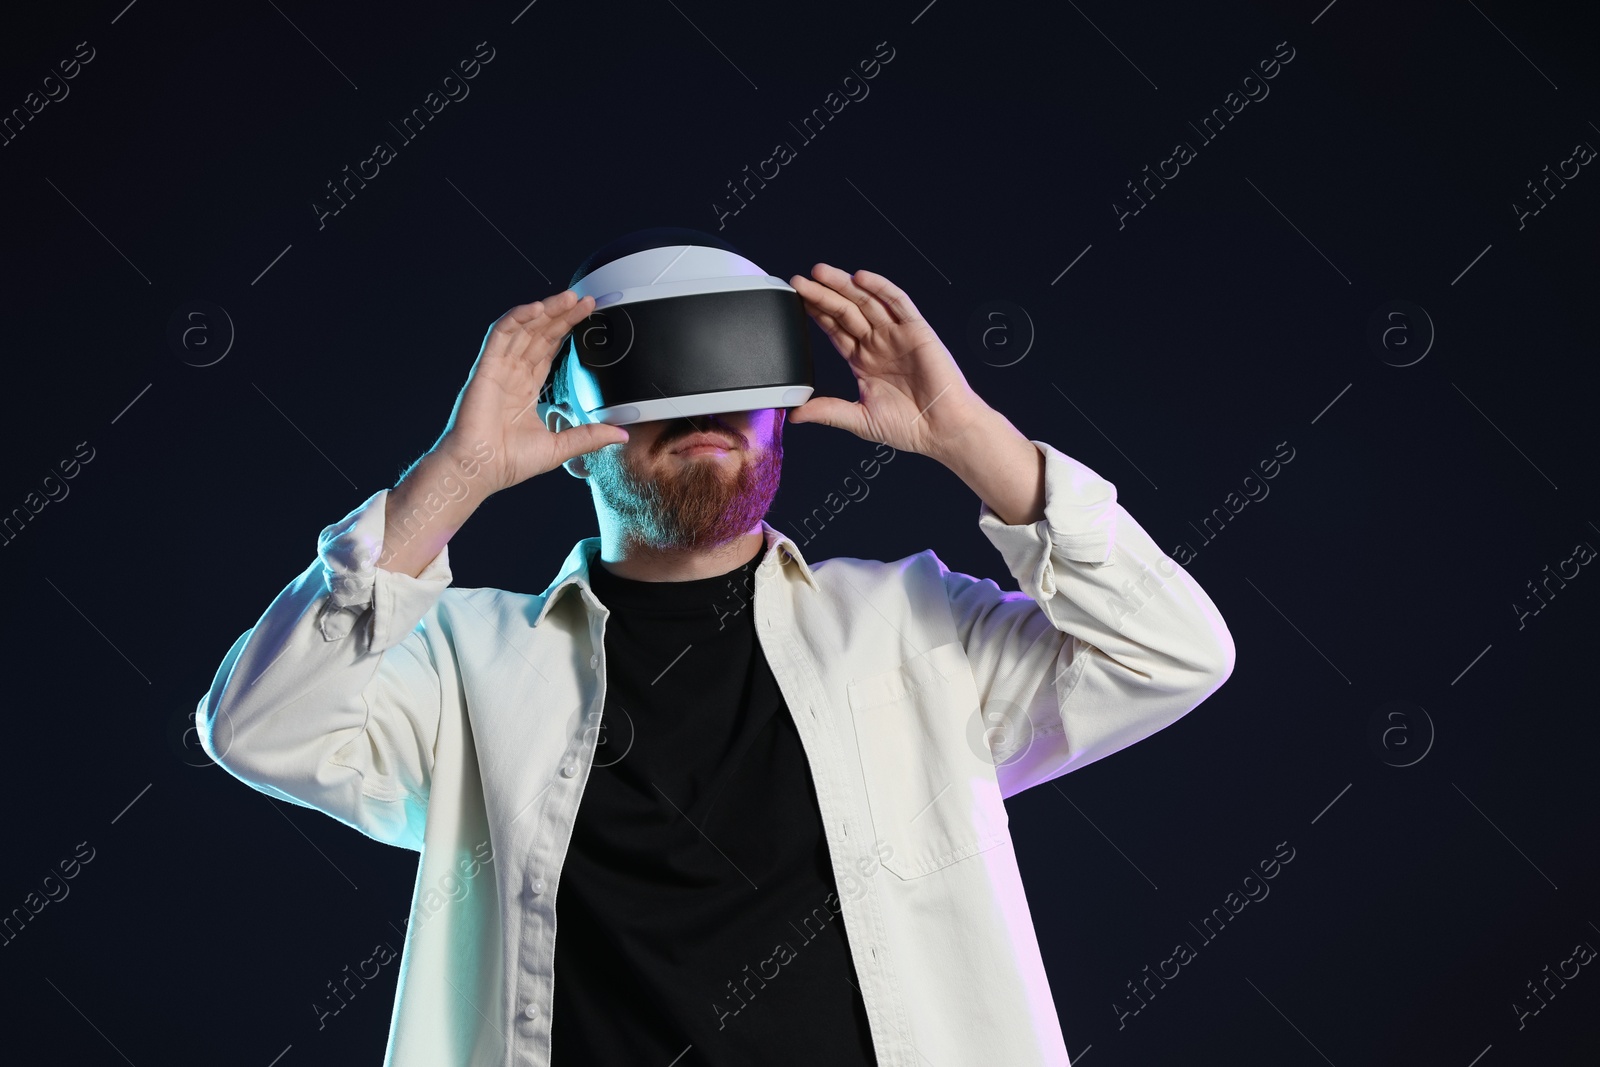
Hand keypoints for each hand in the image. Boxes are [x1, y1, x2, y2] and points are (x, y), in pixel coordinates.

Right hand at [435, 290, 627, 495]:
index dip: (566, 331)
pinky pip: (500, 335)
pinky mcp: (485, 367)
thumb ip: (589, 436)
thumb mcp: (559, 447)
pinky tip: (537, 308)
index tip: (587, 317)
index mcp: (526, 389)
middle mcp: (512, 374)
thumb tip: (620, 435)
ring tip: (568, 298)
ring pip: (523, 329)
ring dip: (545, 311)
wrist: (479, 468)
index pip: (549, 351)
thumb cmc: (508, 461)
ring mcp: (498, 368)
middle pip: (539, 335)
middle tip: (584, 300)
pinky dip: (517, 318)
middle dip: (562, 315)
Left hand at [786, 264, 989, 457]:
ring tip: (821, 273)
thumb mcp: (859, 419)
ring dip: (844, 285)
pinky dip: (880, 288)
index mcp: (863, 362)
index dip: (815, 314)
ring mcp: (896, 335)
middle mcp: (878, 344)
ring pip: (866, 301)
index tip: (796, 301)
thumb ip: (827, 411)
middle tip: (799, 281)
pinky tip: (860, 278)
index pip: (834, 330)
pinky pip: (897, 302)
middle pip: (845, 311)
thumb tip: (794, 413)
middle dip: (822, 294)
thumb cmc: (910, 426)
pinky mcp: (916, 330)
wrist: (943, 429)